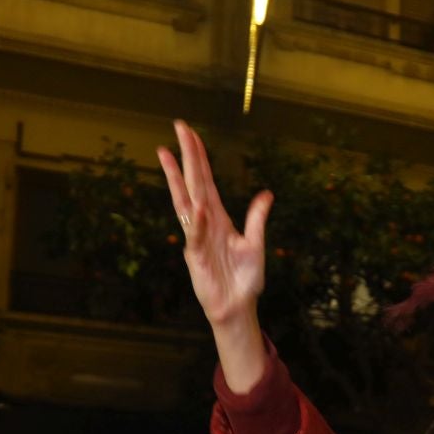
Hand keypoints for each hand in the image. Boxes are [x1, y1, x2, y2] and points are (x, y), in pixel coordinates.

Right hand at [157, 120, 271, 389]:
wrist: (237, 307)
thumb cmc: (245, 280)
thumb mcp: (256, 245)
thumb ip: (258, 219)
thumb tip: (267, 194)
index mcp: (219, 217)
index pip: (206, 180)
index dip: (199, 157)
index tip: (190, 134)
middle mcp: (205, 222)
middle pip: (193, 181)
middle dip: (187, 155)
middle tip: (178, 127)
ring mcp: (197, 237)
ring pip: (185, 201)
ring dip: (177, 178)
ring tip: (166, 153)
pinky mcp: (196, 256)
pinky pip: (195, 235)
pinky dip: (196, 222)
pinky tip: (196, 206)